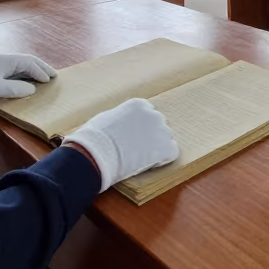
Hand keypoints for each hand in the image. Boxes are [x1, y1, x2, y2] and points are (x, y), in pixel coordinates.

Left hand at [0, 53, 56, 120]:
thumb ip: (16, 89)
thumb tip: (32, 89)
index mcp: (5, 60)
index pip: (28, 62)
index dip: (41, 70)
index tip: (51, 80)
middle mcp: (2, 59)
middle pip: (26, 61)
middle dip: (40, 67)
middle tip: (53, 75)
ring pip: (19, 65)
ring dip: (32, 71)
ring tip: (42, 77)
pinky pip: (12, 70)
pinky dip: (23, 74)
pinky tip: (25, 81)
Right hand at [64, 98, 178, 191]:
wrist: (97, 154)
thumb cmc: (96, 137)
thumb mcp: (107, 118)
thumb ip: (121, 118)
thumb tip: (122, 123)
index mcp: (139, 105)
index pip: (147, 113)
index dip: (141, 126)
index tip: (133, 136)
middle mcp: (153, 114)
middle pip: (158, 125)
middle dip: (150, 135)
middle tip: (138, 148)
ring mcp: (161, 131)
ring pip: (165, 138)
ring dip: (157, 146)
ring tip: (142, 157)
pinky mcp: (165, 148)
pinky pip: (172, 152)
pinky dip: (163, 158)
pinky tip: (150, 163)